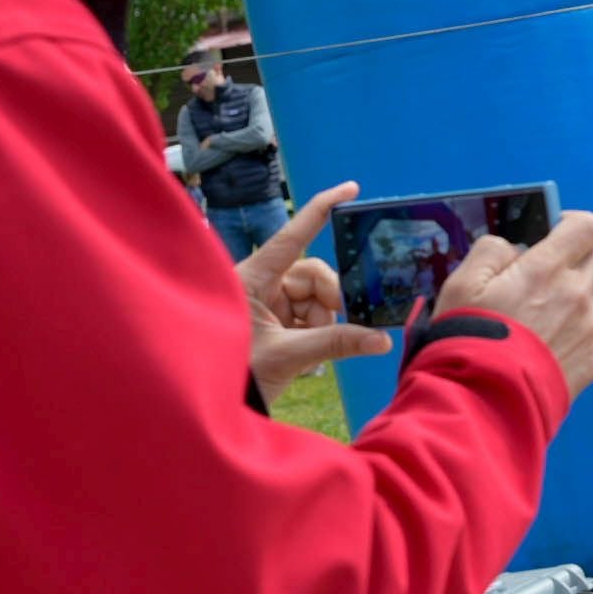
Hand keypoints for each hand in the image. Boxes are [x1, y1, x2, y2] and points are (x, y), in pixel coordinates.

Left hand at [242, 184, 390, 401]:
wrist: (211, 404)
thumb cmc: (235, 374)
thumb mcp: (287, 356)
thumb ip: (336, 343)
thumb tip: (381, 340)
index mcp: (253, 278)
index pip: (293, 236)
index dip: (321, 208)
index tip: (351, 189)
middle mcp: (261, 283)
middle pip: (314, 274)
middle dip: (329, 299)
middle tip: (330, 324)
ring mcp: (269, 303)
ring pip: (317, 297)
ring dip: (323, 320)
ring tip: (308, 347)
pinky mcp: (276, 321)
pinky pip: (311, 315)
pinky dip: (318, 330)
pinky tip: (307, 350)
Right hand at [435, 208, 592, 397]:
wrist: (485, 400)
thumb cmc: (468, 335)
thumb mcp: (462, 283)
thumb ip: (491, 252)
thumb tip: (515, 248)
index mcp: (548, 267)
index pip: (589, 226)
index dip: (573, 223)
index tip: (554, 233)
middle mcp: (579, 293)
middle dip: (584, 251)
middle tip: (557, 266)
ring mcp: (591, 329)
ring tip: (565, 302)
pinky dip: (584, 329)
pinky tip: (554, 344)